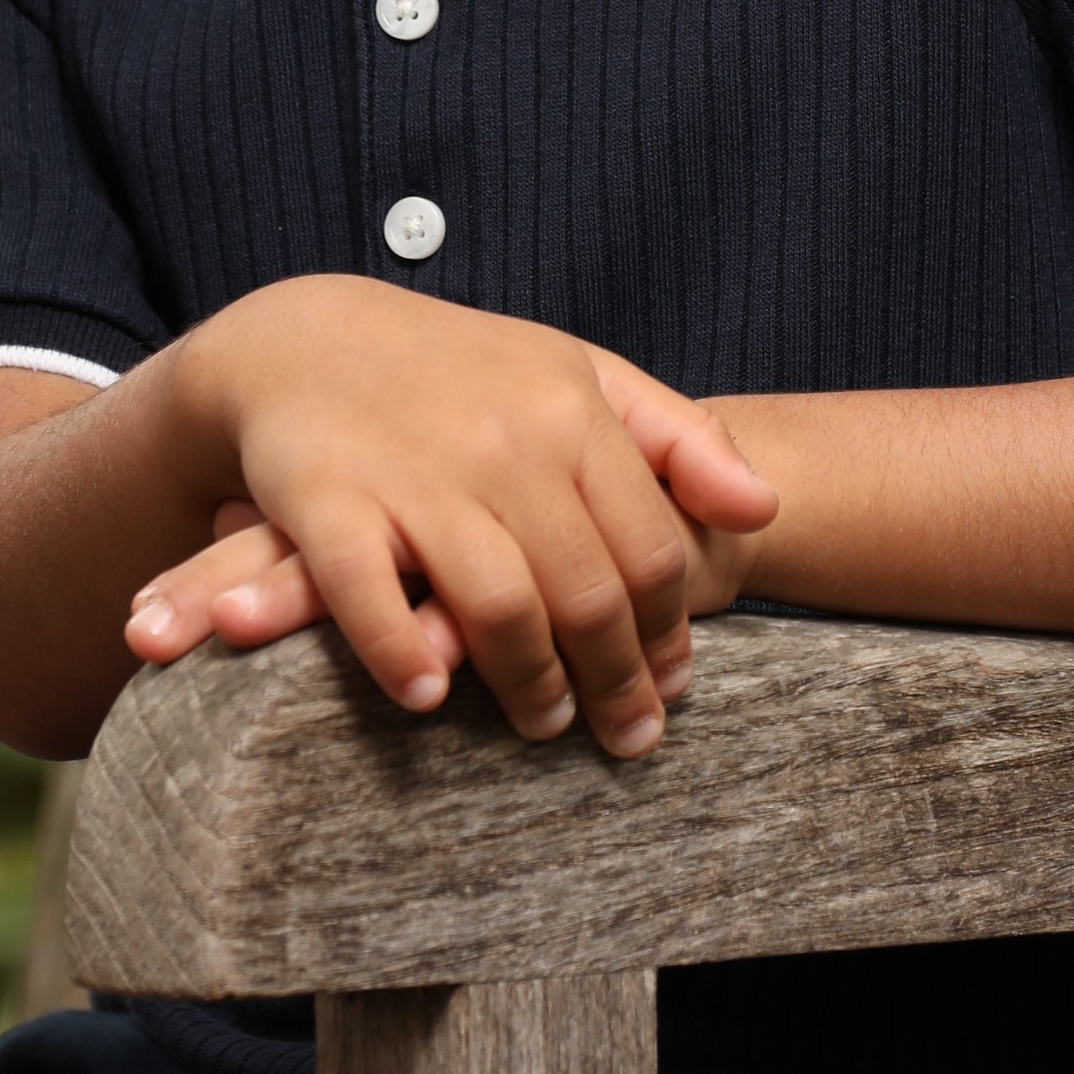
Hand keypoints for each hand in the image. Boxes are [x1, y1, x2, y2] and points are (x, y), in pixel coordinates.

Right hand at [123, 281, 773, 757]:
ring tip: (547, 724)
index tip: (674, 683)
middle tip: (629, 735)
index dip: (669, 630)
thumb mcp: (578, 378)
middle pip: (587, 590)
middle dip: (618, 679)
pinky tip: (428, 696)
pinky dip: (401, 653)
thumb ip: (678, 439)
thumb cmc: (461, 373)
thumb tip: (766, 509)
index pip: (647, 548)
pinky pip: (369, 593)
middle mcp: (500, 439)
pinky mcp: (326, 497)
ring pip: (499, 603)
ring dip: (529, 683)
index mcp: (568, 409)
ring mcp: (413, 470)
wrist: (307, 338)